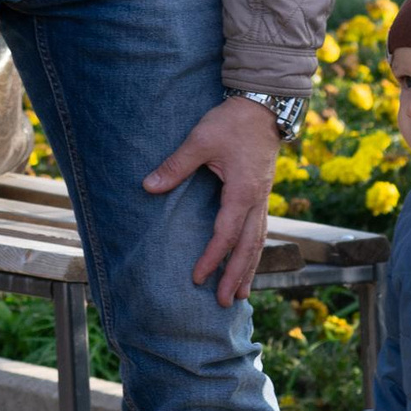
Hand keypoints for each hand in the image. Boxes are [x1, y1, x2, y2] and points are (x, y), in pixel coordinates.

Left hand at [143, 95, 279, 305]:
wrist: (263, 108)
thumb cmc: (231, 123)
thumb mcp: (200, 140)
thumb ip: (175, 165)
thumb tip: (147, 186)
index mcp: (242, 192)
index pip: (226, 233)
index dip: (211, 257)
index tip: (197, 277)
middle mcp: (257, 201)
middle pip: (248, 247)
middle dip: (236, 276)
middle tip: (225, 303)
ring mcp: (262, 199)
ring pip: (257, 242)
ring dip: (248, 269)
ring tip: (240, 295)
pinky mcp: (261, 194)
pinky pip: (259, 231)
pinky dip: (253, 251)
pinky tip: (247, 263)